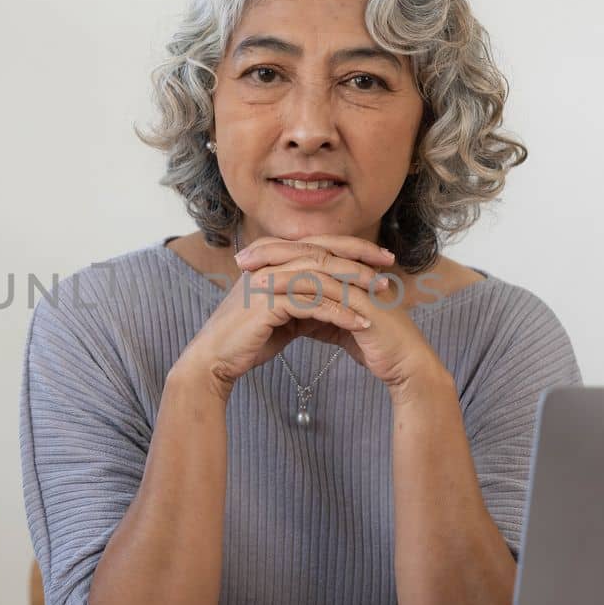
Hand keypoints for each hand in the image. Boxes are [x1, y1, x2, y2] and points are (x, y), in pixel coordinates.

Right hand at [177, 234, 396, 400]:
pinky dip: (339, 313)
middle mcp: (270, 265)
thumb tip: (327, 302)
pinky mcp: (268, 304)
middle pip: (323, 252)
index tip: (380, 257)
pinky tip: (360, 323)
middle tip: (389, 266)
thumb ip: (300, 301)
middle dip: (359, 258)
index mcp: (272, 261)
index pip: (318, 244)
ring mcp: (267, 282)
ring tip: (381, 295)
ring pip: (320, 275)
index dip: (351, 247)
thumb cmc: (246, 339)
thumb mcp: (279, 314)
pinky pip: (312, 304)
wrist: (214, 360)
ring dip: (354, 285)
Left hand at [231, 234, 444, 396]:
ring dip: (279, 267)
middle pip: (308, 250)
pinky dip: (297, 290)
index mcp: (349, 272)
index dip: (278, 252)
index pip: (309, 252)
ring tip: (249, 273)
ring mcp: (360, 285)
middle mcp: (355, 272)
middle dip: (272, 252)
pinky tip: (274, 295)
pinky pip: (326, 291)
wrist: (406, 365)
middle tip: (241, 258)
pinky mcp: (363, 303)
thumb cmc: (376, 345)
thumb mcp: (339, 324)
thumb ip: (318, 313)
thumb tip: (292, 313)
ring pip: (315, 266)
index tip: (247, 258)